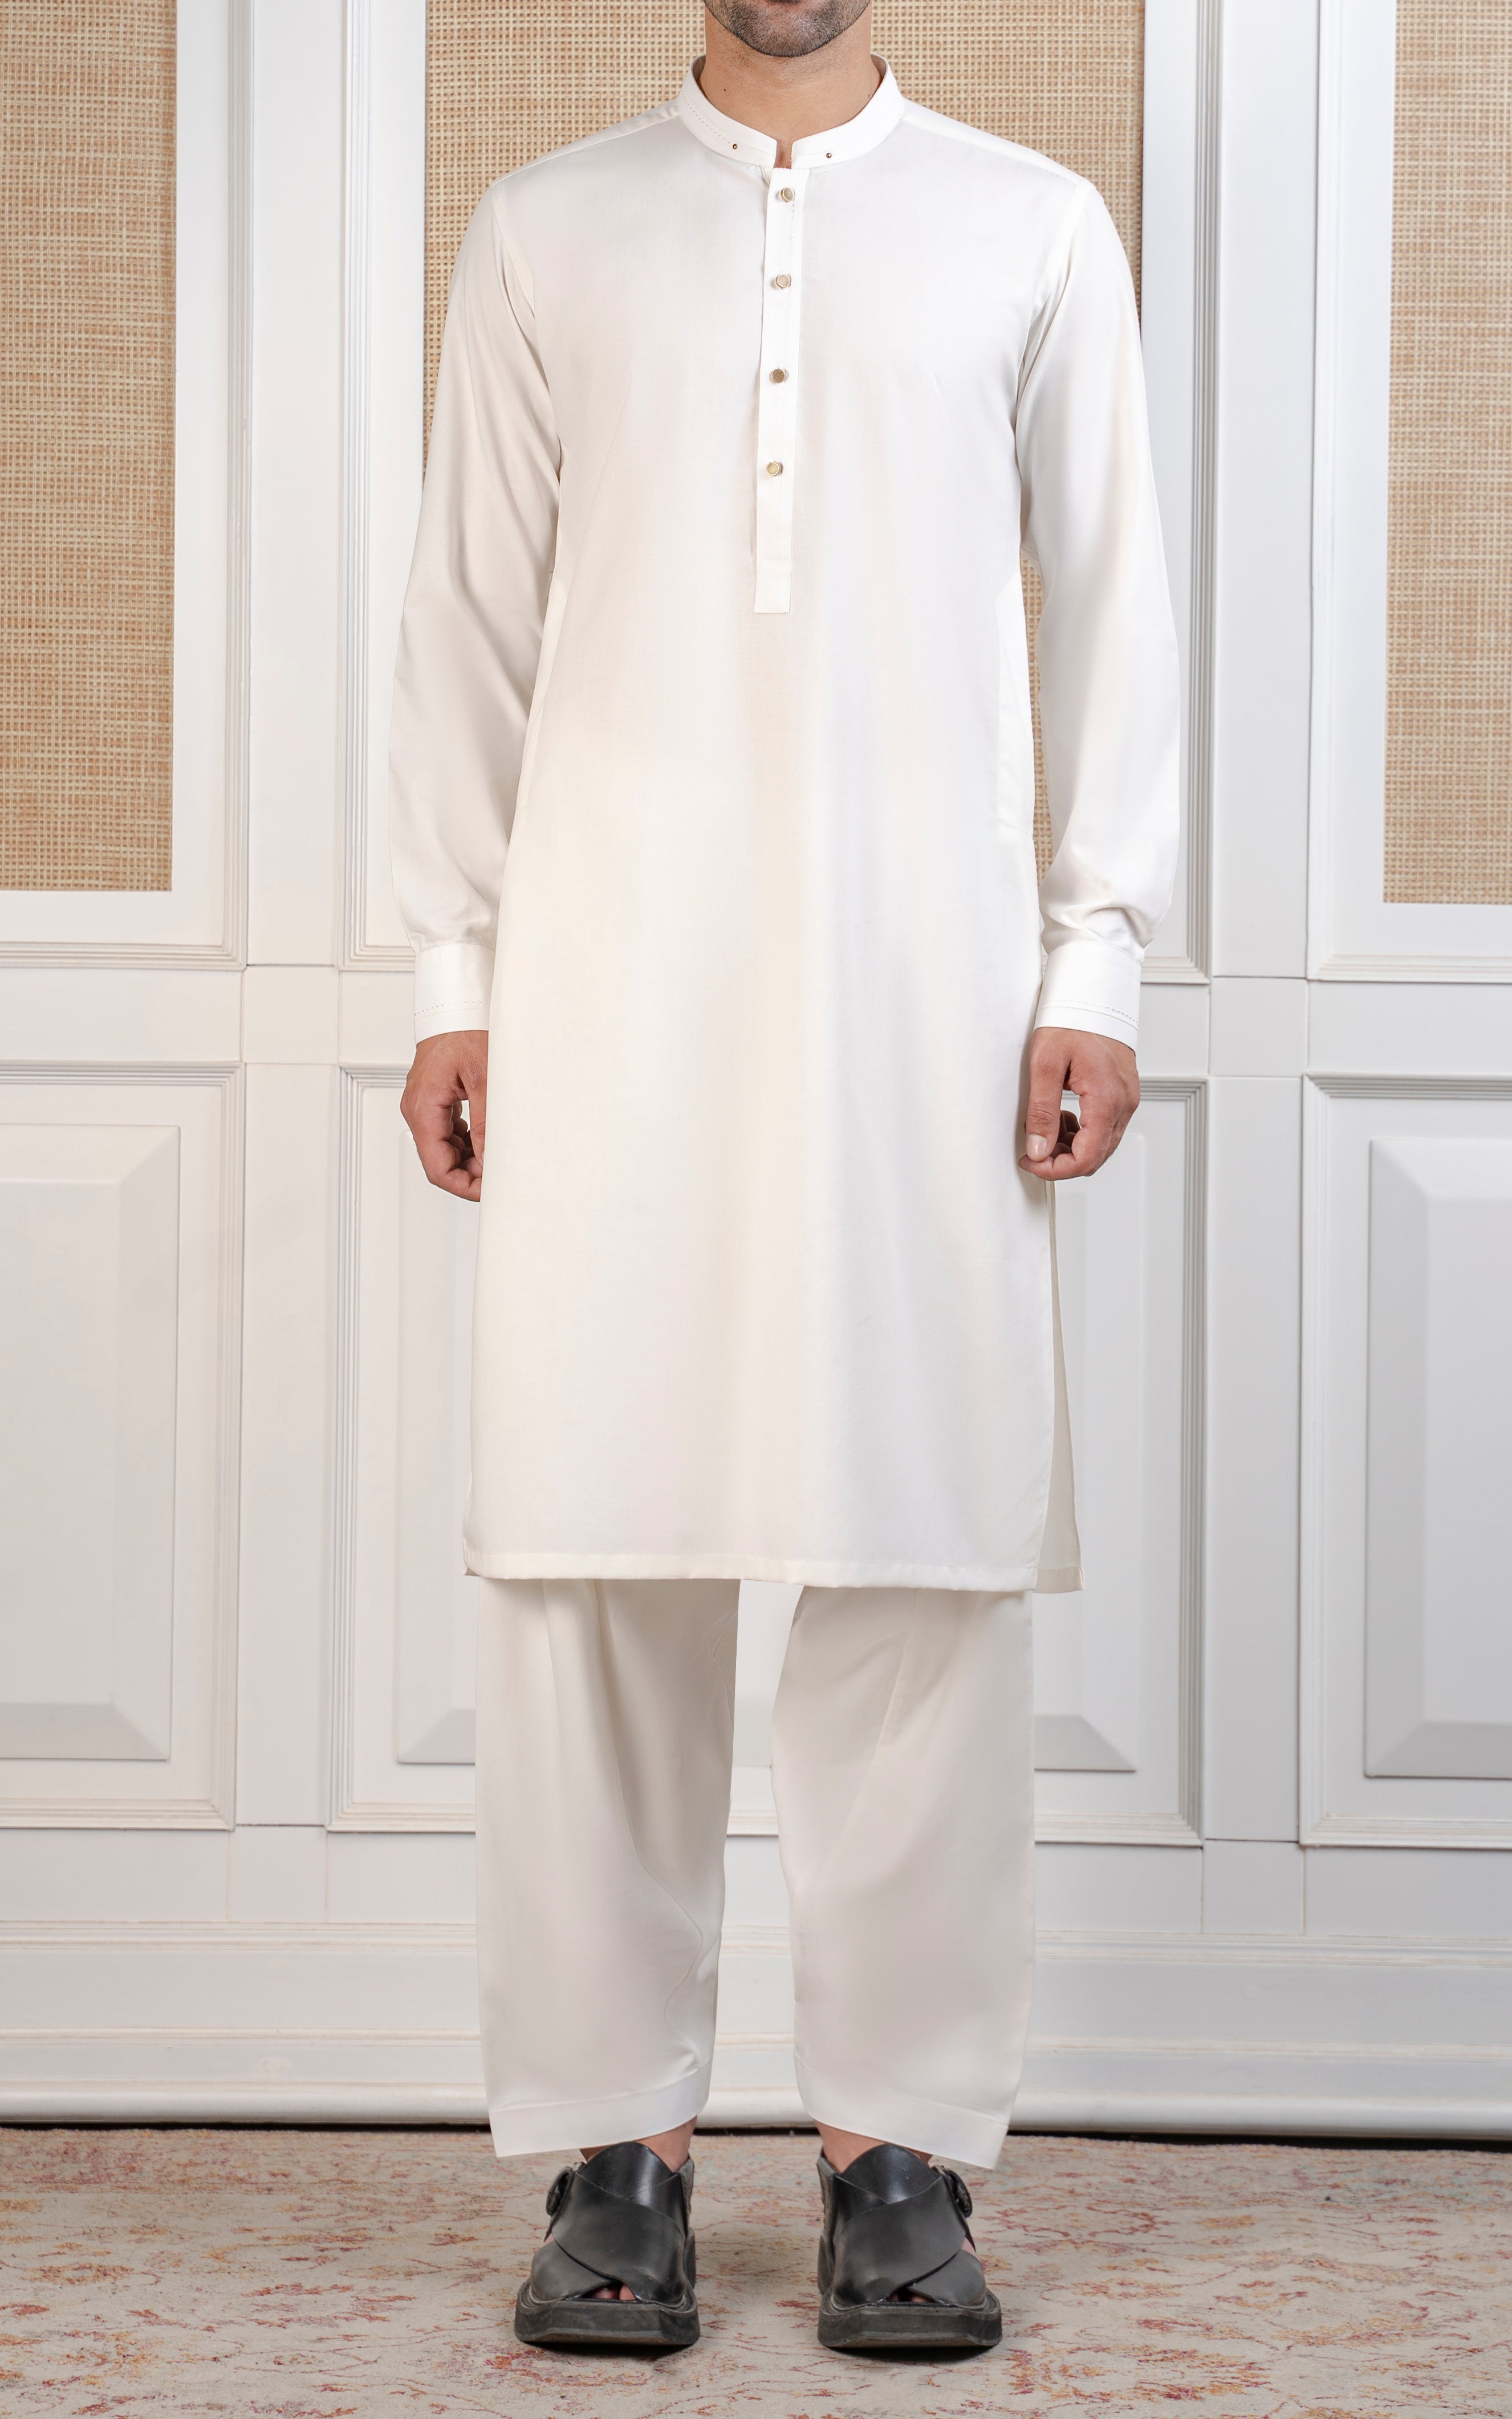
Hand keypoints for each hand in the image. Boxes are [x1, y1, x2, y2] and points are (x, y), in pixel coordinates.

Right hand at [401, 1030, 488, 1201]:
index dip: (464, 1186)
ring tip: (498, 1153)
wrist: (457, 1004)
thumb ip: (487, 1126)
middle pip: (439, 1161)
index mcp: (423, 1109)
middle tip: (501, 1173)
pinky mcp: (435, 1098)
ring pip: (444, 1148)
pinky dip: (468, 1140)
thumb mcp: (485, 1080)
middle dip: (470, 1173)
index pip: (437, 1168)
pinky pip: (448, 1131)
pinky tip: (488, 1135)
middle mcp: (418, 1110)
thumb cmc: (466, 1030)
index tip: (490, 1190)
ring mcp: (425, 1105)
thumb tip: (491, 1162)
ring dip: (470, 1157)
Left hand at [1019, 1025, 1138, 1180]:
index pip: (1086, 1157)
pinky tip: (1064, 1117)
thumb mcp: (1045, 1065)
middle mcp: (1123, 1104)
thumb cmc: (1071, 1021)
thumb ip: (1042, 1112)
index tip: (1032, 1162)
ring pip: (1102, 1145)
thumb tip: (1038, 1149)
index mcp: (1106, 1100)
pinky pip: (1107, 1128)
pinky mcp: (1124, 1094)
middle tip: (1033, 1150)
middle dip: (1062, 1161)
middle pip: (1097, 1157)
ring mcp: (1127, 1100)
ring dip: (1073, 1147)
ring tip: (1046, 1129)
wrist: (1093, 995)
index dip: (1056, 1169)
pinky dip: (1084, 1132)